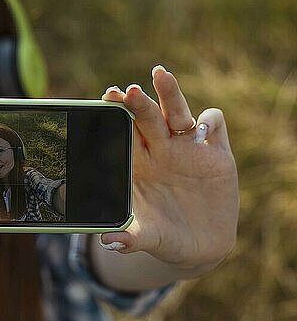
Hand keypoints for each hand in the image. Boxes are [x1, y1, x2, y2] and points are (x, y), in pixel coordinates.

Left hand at [100, 65, 237, 271]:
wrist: (199, 246)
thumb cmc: (165, 237)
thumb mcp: (149, 238)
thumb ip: (131, 238)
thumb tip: (109, 242)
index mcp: (137, 164)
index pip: (123, 132)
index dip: (116, 116)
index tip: (106, 101)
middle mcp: (160, 150)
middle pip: (146, 116)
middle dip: (136, 102)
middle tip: (127, 91)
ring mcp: (187, 149)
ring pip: (177, 111)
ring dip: (169, 93)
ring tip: (159, 75)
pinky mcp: (216, 154)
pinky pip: (213, 125)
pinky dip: (207, 123)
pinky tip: (198, 133)